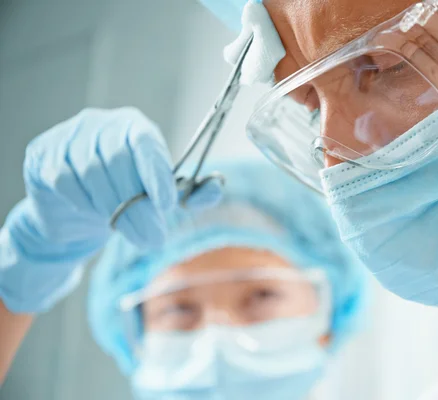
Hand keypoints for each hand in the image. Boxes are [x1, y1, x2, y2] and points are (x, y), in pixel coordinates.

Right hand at [0, 108, 219, 312]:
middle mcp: (100, 123)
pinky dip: (83, 202)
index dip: (156, 173)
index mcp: (134, 126)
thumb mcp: (160, 196)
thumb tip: (217, 187)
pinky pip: (65, 182)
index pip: (145, 142)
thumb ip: (190, 193)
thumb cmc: (125, 196)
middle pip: (118, 162)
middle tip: (152, 236)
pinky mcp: (43, 155)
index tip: (167, 205)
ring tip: (122, 226)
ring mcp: (69, 136)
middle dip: (137, 205)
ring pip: (91, 173)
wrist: (76, 210)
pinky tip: (92, 209)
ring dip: (110, 208)